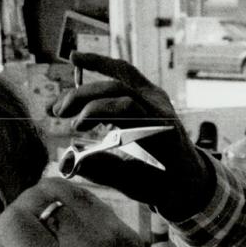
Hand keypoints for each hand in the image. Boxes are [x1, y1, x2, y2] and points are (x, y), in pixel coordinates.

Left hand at [0, 177, 184, 246]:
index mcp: (126, 238)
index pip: (79, 197)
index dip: (46, 212)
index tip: (37, 244)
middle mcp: (108, 233)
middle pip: (52, 188)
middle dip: (24, 210)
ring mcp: (84, 246)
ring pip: (31, 201)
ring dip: (8, 226)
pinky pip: (13, 228)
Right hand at [55, 53, 214, 219]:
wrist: (189, 175)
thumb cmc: (164, 183)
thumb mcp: (137, 186)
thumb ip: (106, 172)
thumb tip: (71, 161)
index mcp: (160, 129)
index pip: (126, 106)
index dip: (96, 111)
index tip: (74, 127)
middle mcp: (160, 106)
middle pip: (118, 88)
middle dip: (83, 96)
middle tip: (56, 112)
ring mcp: (155, 96)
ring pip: (120, 74)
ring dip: (86, 83)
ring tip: (57, 101)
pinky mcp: (148, 92)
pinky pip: (123, 72)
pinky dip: (100, 65)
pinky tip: (77, 60)